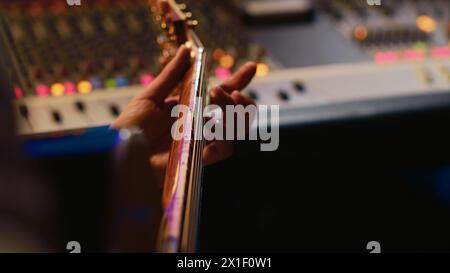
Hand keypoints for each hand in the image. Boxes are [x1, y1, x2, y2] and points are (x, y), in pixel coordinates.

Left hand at [112, 45, 256, 179]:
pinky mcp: (200, 158)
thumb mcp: (150, 96)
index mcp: (191, 109)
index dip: (238, 81)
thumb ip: (171, 75)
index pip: (221, 95)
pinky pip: (225, 148)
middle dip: (240, 97)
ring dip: (234, 110)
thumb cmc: (131, 127)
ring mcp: (202, 142)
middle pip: (235, 112)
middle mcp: (200, 125)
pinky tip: (217, 121)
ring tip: (220, 95)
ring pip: (235, 128)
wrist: (120, 151)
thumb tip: (187, 50)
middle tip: (226, 88)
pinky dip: (227, 133)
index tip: (251, 67)